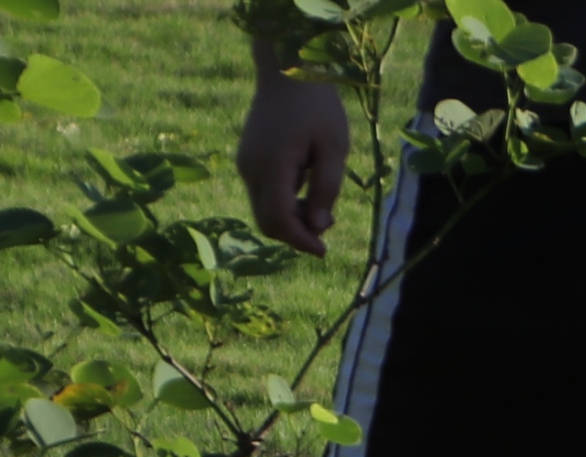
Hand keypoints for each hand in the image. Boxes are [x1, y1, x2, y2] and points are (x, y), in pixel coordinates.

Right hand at [236, 45, 349, 256]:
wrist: (287, 71)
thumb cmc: (317, 106)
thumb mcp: (333, 148)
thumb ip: (326, 189)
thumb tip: (318, 227)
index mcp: (272, 166)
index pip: (279, 220)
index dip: (300, 241)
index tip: (324, 251)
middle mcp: (251, 168)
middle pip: (267, 222)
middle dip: (296, 233)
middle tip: (327, 224)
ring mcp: (246, 163)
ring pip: (264, 210)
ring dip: (291, 219)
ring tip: (323, 206)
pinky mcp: (248, 159)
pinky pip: (263, 194)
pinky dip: (283, 203)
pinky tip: (307, 189)